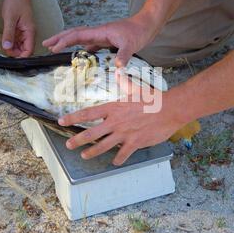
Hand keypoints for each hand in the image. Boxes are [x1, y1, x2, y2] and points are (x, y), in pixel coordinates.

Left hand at [1, 0, 35, 57]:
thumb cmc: (16, 1)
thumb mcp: (10, 18)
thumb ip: (8, 34)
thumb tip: (6, 47)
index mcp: (30, 31)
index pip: (29, 51)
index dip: (20, 56)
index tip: (10, 56)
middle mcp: (29, 33)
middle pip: (24, 50)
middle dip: (15, 52)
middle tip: (4, 49)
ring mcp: (24, 31)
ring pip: (20, 45)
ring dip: (12, 47)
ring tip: (3, 44)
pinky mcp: (19, 28)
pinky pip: (16, 39)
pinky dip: (10, 41)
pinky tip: (4, 39)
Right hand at [43, 12, 159, 66]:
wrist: (146, 25)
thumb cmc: (138, 32)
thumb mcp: (131, 45)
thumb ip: (123, 56)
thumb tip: (117, 67)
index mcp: (99, 32)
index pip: (77, 35)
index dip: (64, 40)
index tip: (53, 47)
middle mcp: (97, 33)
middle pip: (74, 33)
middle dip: (59, 38)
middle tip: (45, 44)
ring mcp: (101, 36)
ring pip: (80, 38)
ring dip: (67, 42)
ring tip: (55, 47)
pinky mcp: (106, 40)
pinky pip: (89, 44)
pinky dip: (81, 48)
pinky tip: (80, 54)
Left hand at [58, 73, 181, 165]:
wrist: (171, 109)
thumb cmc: (153, 98)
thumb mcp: (136, 88)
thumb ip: (124, 81)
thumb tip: (118, 70)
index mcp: (114, 108)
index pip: (88, 112)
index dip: (73, 117)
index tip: (62, 120)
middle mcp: (116, 122)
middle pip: (91, 133)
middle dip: (77, 140)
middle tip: (68, 145)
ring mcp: (125, 134)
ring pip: (103, 146)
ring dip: (92, 152)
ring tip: (84, 156)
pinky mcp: (135, 143)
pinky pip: (123, 154)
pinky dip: (118, 159)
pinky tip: (115, 162)